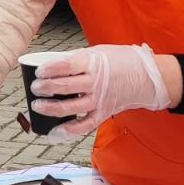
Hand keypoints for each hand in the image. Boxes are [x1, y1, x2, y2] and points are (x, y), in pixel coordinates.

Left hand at [30, 44, 172, 137]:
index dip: (49, 70)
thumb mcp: (99, 51)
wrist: (148, 77)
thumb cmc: (122, 61)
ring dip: (51, 108)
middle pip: (65, 87)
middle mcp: (96, 82)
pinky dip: (68, 131)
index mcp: (94, 63)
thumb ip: (78, 58)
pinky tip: (54, 132)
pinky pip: (84, 126)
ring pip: (71, 108)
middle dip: (45, 88)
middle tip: (35, 88)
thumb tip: (53, 63)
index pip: (66, 66)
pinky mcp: (103, 113)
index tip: (39, 72)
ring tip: (37, 106)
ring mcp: (100, 100)